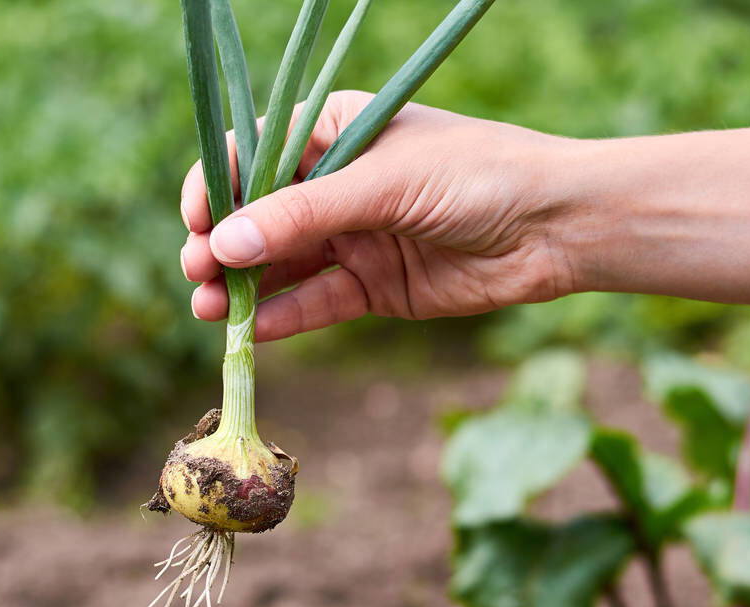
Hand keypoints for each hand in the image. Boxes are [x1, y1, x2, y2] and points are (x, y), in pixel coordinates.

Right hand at [179, 90, 578, 340]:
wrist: (553, 227)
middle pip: (261, 216)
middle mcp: (339, 184)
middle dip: (223, 245)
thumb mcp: (384, 183)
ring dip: (245, 287)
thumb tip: (223, 244)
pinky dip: (288, 317)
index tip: (196, 221)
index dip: (218, 186)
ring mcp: (356, 237)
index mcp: (335, 131)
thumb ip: (305, 215)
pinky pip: (320, 302)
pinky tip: (257, 332)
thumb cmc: (476, 175)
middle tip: (198, 275)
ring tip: (212, 311)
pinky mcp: (376, 286)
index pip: (255, 154)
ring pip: (284, 264)